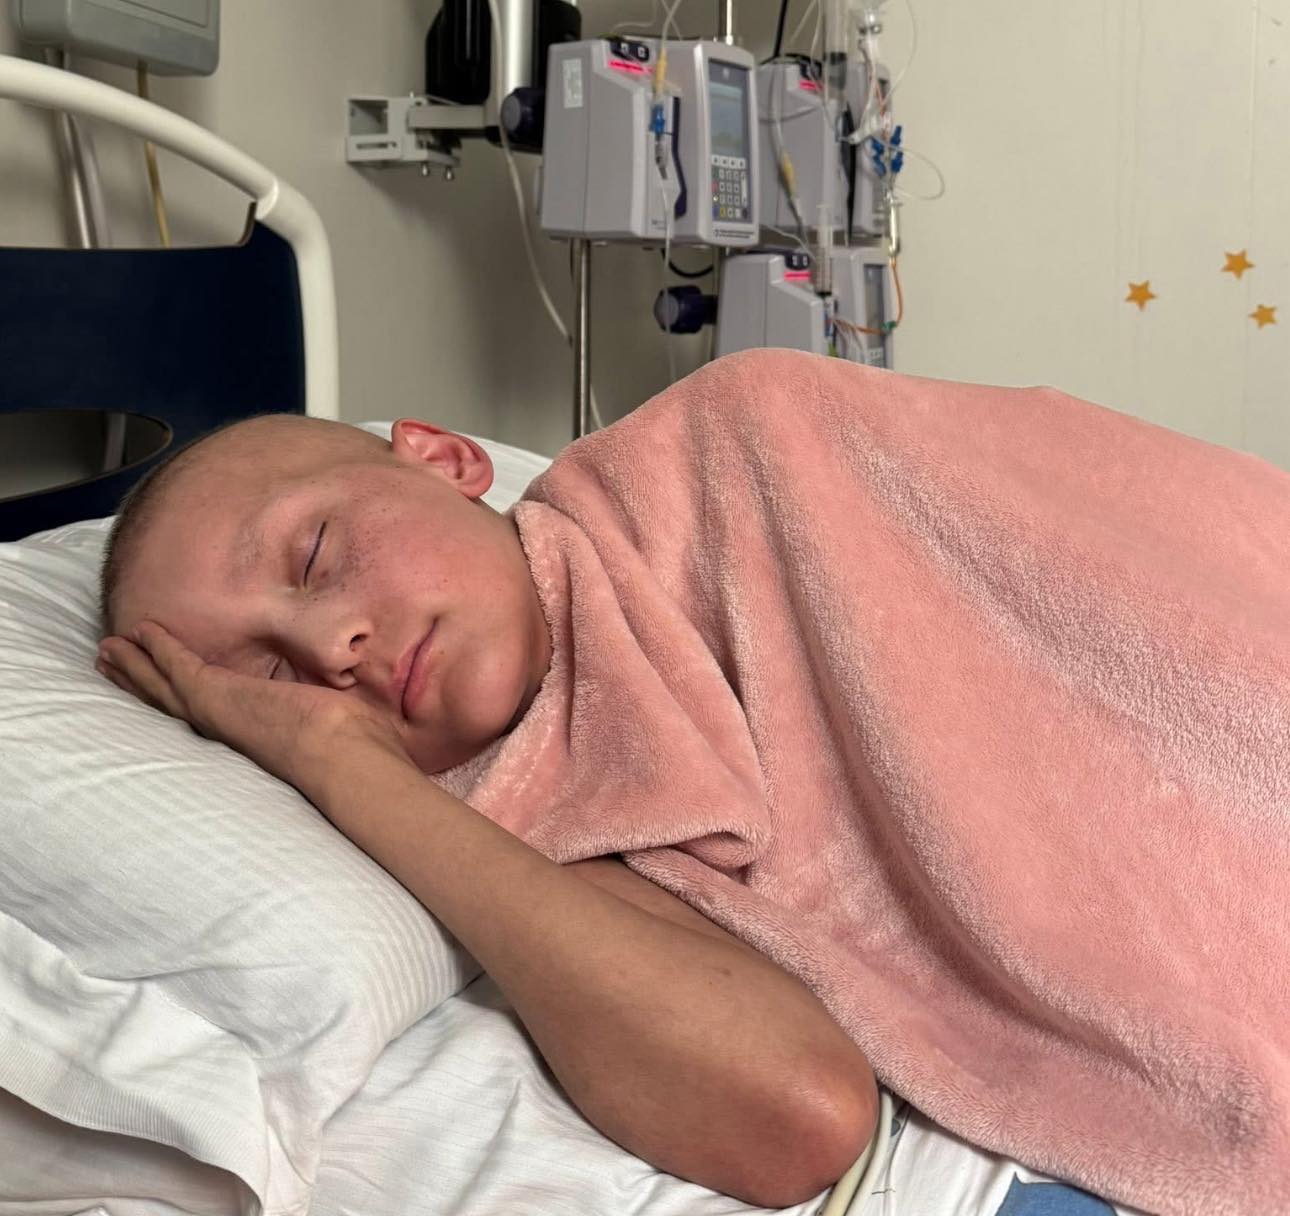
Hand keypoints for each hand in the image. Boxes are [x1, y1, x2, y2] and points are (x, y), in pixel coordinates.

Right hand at [96, 621, 410, 800]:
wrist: (346, 762)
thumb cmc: (358, 755)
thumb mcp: (349, 728)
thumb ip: (350, 720)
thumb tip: (376, 718)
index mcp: (259, 736)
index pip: (217, 713)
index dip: (188, 698)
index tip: (169, 685)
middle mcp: (232, 729)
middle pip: (174, 701)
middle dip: (143, 681)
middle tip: (112, 662)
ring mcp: (220, 714)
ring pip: (165, 686)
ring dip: (137, 666)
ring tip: (108, 650)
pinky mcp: (217, 698)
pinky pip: (177, 668)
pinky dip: (156, 651)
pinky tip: (138, 634)